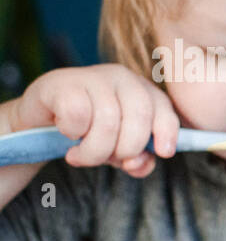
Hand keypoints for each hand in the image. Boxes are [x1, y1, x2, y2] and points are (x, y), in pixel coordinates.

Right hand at [13, 64, 179, 176]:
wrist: (42, 120)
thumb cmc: (89, 133)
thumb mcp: (119, 148)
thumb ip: (137, 159)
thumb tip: (137, 164)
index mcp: (142, 91)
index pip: (164, 109)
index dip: (167, 133)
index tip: (164, 154)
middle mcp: (122, 78)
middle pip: (139, 116)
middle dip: (126, 148)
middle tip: (108, 161)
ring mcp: (93, 76)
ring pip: (108, 121)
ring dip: (93, 151)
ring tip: (79, 156)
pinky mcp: (63, 82)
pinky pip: (77, 116)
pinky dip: (72, 133)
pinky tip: (66, 133)